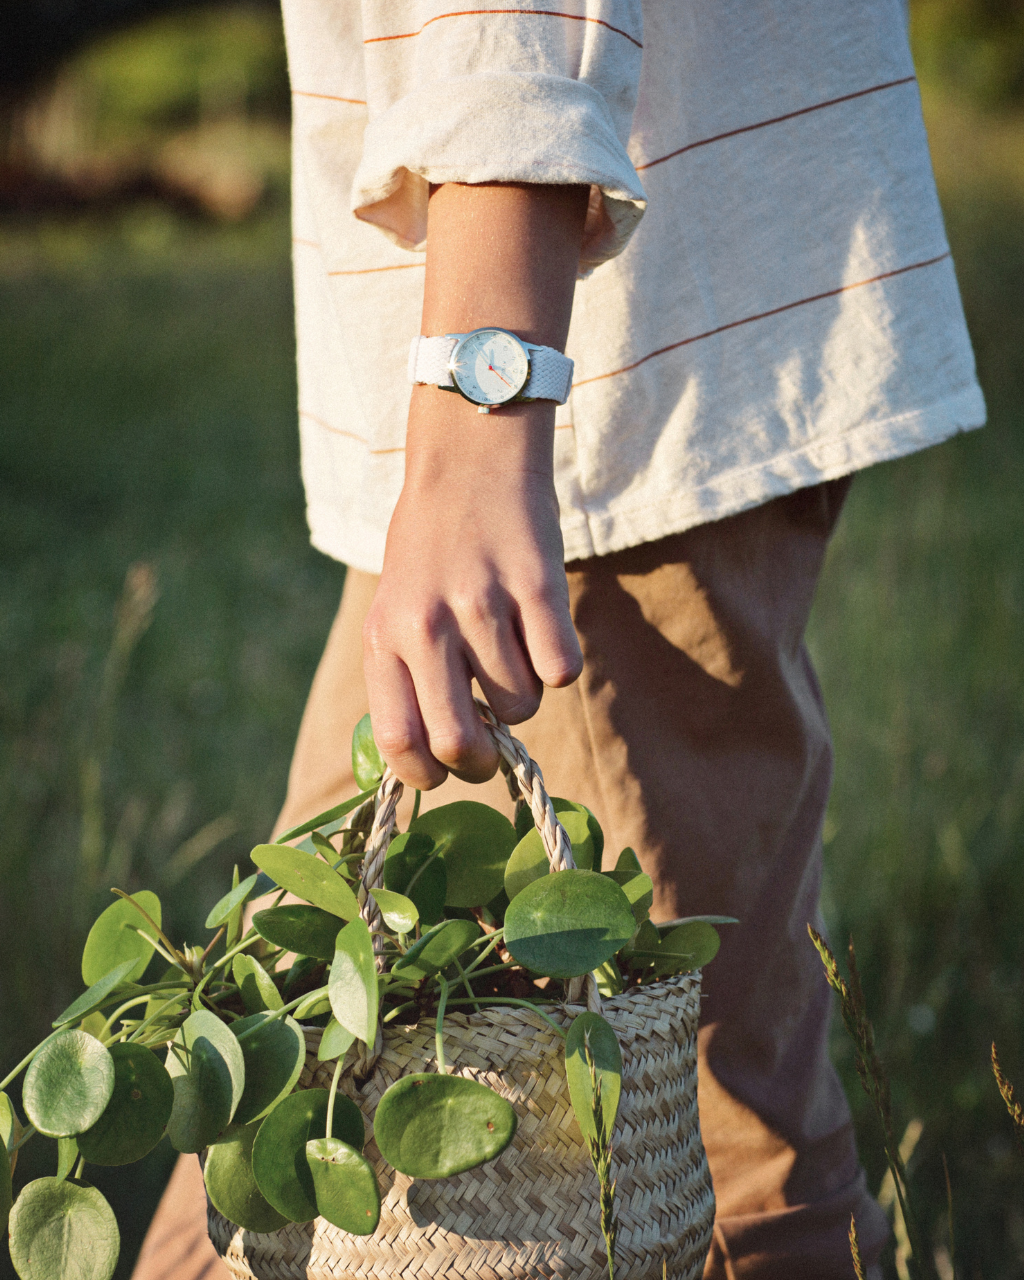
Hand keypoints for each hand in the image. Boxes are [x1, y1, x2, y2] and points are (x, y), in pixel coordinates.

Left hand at [363, 390, 581, 788]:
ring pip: (520, 707)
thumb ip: (406, 677)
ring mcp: (484, 606)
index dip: (428, 775)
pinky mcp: (538, 588)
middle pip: (461, 744)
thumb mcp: (394, 608)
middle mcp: (427, 626)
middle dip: (483, 762)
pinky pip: (562, 670)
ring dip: (524, 694)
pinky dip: (559, 663)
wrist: (470, 459)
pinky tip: (540, 629)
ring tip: (511, 648)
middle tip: (494, 742)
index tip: (446, 769)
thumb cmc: (432, 547)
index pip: (399, 743)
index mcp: (385, 637)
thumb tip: (433, 760)